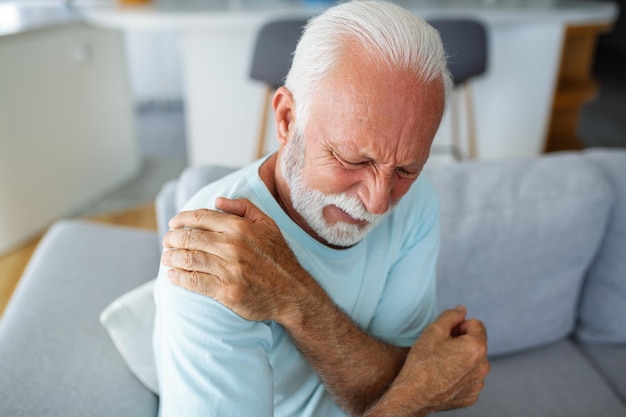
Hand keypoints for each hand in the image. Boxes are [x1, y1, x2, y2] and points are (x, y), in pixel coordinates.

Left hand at [161, 197, 307, 321]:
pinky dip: (179, 277)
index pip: (201, 218)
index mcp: (241, 227)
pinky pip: (194, 282)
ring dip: (171, 258)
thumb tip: (217, 201)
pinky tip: (172, 275)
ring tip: (166, 258)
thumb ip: (244, 207)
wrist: (292, 292)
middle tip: (166, 242)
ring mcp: (229, 270)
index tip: (173, 224)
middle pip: (190, 238)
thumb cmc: (278, 257)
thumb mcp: (268, 225)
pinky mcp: (227, 291)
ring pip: (189, 259)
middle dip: (172, 239)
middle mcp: (233, 246)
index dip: (182, 219)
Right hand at [364, 306, 489, 416]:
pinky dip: (459, 375)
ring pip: (473, 362)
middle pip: (475, 343)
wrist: (413, 395)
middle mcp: (483, 367)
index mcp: (477, 348)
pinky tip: (443, 377)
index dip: (459, 325)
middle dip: (461, 342)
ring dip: (461, 358)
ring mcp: (478, 383)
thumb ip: (451, 316)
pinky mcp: (471, 396)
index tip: (445, 334)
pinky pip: (469, 378)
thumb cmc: (422, 362)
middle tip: (440, 349)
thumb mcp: (433, 331)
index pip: (476, 324)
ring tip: (440, 364)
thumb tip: (462, 310)